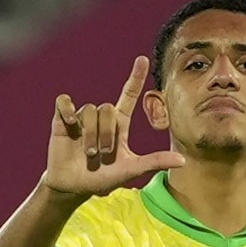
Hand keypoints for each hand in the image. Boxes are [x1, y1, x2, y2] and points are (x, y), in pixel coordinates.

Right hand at [40, 57, 183, 197]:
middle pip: (108, 108)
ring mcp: (82, 119)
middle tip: (101, 153)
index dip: (136, 77)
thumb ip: (154, 162)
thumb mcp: (130, 170)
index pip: (129, 95)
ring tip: (88, 152)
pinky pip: (65, 102)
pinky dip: (67, 109)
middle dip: (106, 133)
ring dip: (90, 134)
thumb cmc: (102, 178)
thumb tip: (183, 161)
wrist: (73, 186)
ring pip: (89, 109)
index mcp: (119, 125)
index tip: (143, 59)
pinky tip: (70, 123)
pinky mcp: (62, 120)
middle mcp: (102, 118)